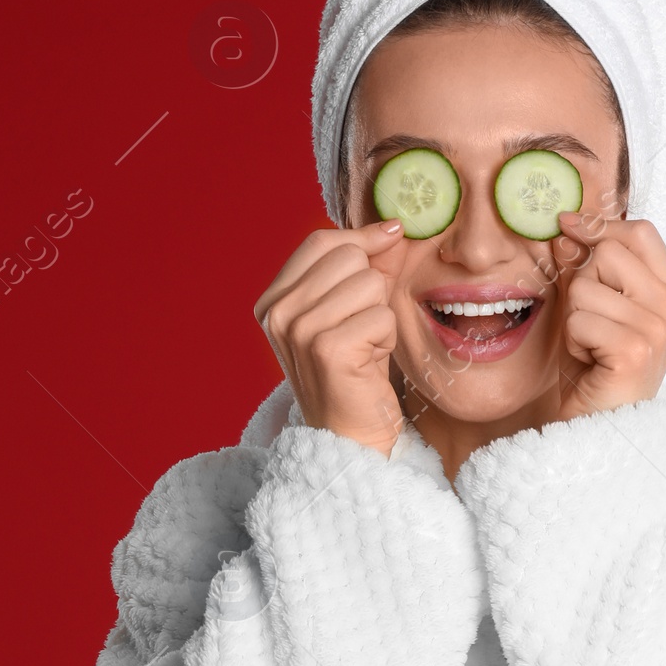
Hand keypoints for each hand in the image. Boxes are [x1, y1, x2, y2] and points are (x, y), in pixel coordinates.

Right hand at [253, 220, 407, 455]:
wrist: (348, 438)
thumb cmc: (353, 374)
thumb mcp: (352, 312)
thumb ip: (367, 267)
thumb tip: (392, 227)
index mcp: (274, 300)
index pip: (321, 241)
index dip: (362, 238)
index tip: (392, 237)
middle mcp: (278, 313)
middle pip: (348, 257)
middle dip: (371, 288)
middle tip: (362, 328)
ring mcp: (299, 330)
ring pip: (368, 284)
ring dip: (379, 316)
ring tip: (365, 347)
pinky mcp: (327, 349)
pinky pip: (381, 316)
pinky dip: (385, 339)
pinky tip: (369, 363)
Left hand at [546, 213, 665, 425]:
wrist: (596, 431)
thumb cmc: (595, 373)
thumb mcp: (590, 311)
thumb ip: (583, 270)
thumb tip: (566, 229)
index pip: (641, 234)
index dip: (599, 226)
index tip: (567, 225)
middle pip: (610, 253)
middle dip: (583, 284)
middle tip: (590, 324)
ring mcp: (658, 330)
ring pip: (587, 287)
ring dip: (575, 318)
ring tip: (590, 348)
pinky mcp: (635, 350)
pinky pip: (579, 318)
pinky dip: (573, 340)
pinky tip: (589, 363)